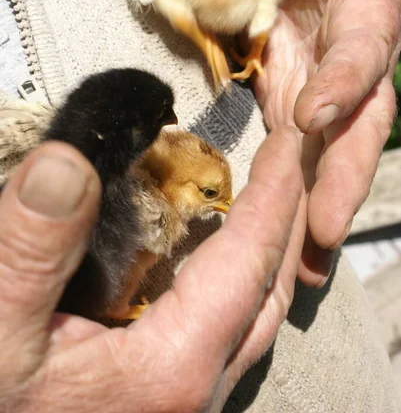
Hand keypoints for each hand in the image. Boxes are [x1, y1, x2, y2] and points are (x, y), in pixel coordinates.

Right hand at [0, 129, 302, 411]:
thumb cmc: (0, 410)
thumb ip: (29, 253)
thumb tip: (65, 165)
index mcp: (173, 368)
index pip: (248, 259)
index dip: (273, 192)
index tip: (287, 142)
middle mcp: (199, 388)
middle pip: (272, 287)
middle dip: (290, 217)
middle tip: (291, 161)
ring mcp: (190, 396)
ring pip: (259, 312)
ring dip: (271, 249)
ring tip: (271, 201)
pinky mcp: (170, 395)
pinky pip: (232, 327)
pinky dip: (242, 278)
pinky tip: (220, 260)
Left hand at [253, 0, 400, 285]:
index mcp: (366, 6)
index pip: (364, 52)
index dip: (347, 81)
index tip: (316, 116)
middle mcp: (352, 58)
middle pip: (357, 126)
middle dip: (341, 177)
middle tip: (319, 236)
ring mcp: (322, 86)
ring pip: (328, 154)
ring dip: (316, 206)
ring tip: (300, 269)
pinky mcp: (291, 102)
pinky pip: (296, 156)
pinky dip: (291, 197)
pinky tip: (282, 246)